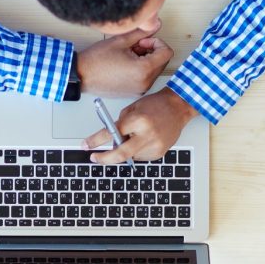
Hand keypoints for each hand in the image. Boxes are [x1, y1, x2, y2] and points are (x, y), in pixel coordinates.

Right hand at [76, 28, 172, 97]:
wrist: (82, 75)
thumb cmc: (97, 60)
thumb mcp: (121, 40)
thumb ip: (142, 33)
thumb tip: (155, 25)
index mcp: (143, 71)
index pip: (166, 53)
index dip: (157, 43)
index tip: (143, 41)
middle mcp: (144, 83)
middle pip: (161, 62)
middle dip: (151, 51)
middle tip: (134, 47)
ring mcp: (139, 90)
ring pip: (154, 70)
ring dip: (146, 59)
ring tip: (128, 55)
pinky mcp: (133, 92)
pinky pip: (145, 78)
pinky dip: (140, 69)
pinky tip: (125, 64)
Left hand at [82, 88, 196, 163]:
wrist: (178, 108)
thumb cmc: (155, 105)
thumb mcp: (132, 109)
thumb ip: (120, 125)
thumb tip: (110, 142)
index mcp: (138, 120)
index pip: (112, 133)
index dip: (96, 141)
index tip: (86, 145)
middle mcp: (147, 135)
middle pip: (120, 154)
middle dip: (105, 158)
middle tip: (95, 158)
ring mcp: (154, 146)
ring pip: (130, 156)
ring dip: (125, 150)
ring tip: (134, 136)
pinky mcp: (159, 153)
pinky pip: (140, 157)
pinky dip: (136, 151)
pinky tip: (144, 140)